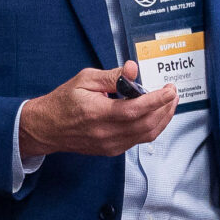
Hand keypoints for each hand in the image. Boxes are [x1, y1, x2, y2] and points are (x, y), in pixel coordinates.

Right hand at [18, 62, 178, 159]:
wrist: (46, 128)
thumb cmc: (62, 102)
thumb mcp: (84, 80)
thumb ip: (111, 75)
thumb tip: (132, 69)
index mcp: (97, 113)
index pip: (135, 109)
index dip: (157, 100)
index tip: (169, 90)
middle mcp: (105, 133)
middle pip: (146, 124)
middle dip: (166, 108)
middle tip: (172, 93)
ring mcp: (110, 144)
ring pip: (147, 135)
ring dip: (163, 119)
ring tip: (169, 104)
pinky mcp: (111, 149)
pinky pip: (139, 140)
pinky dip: (152, 127)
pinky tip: (155, 115)